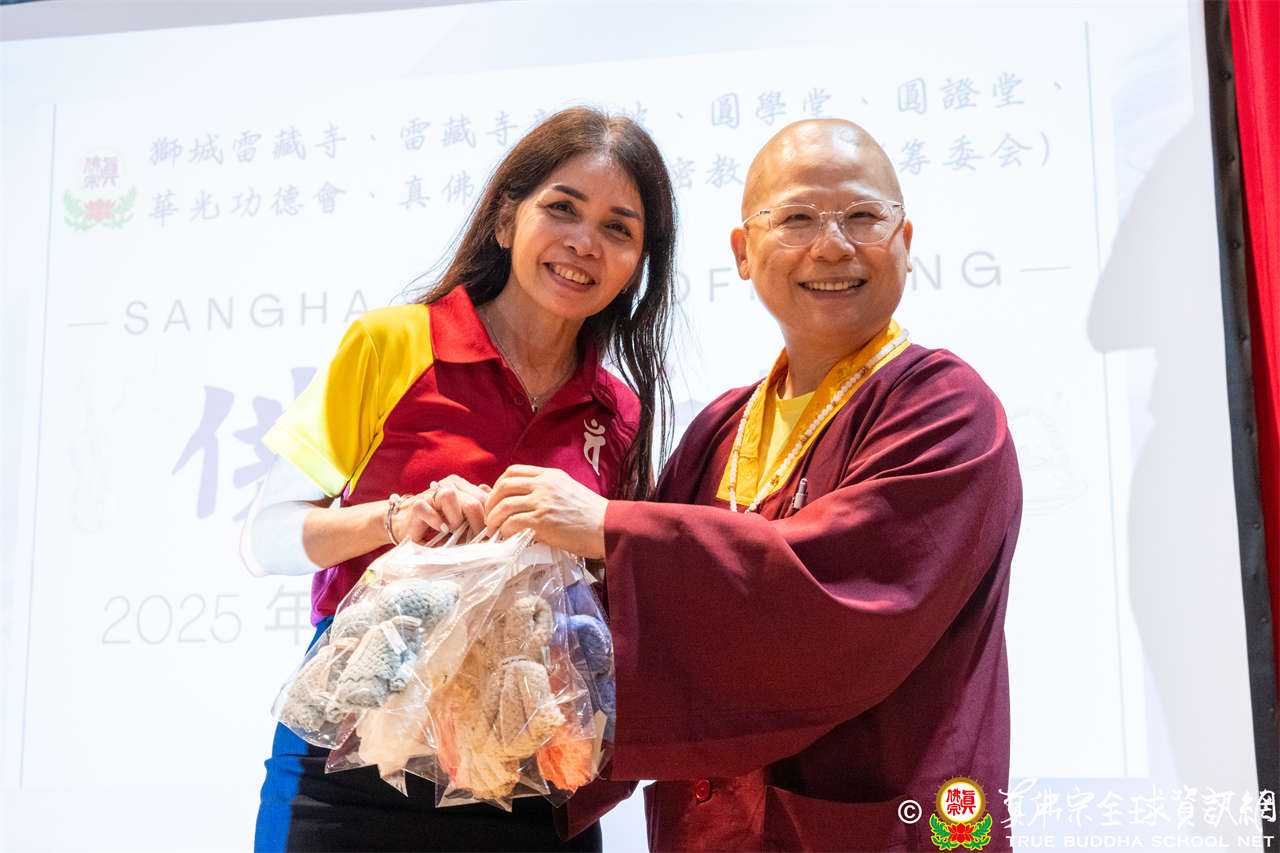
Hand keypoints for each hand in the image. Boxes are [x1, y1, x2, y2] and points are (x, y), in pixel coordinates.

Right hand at [392, 475, 490, 541]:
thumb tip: (492, 499)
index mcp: (462, 486)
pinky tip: (440, 530)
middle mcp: (448, 486)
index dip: (489, 519)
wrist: (406, 526)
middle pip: (473, 500)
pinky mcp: (417, 505)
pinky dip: (436, 522)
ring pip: (450, 496)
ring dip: (455, 519)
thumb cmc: (438, 525)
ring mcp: (431, 494)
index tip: (489, 535)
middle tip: (474, 539)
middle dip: (476, 524)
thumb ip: (477, 509)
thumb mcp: (461, 519)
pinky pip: (428, 509)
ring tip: (452, 531)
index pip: (485, 499)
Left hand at [484, 465, 607, 558]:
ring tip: (494, 530)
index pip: (513, 471)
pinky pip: (512, 523)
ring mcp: (542, 502)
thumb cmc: (592, 514)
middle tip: (490, 517)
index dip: (499, 485)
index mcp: (550, 475)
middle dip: (491, 503)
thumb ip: (547, 491)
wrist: (609, 527)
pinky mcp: (542, 521)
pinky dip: (505, 531)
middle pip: (503, 486)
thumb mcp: (569, 490)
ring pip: (504, 505)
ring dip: (494, 519)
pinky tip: (507, 537)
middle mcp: (544, 485)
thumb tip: (525, 502)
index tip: (497, 499)